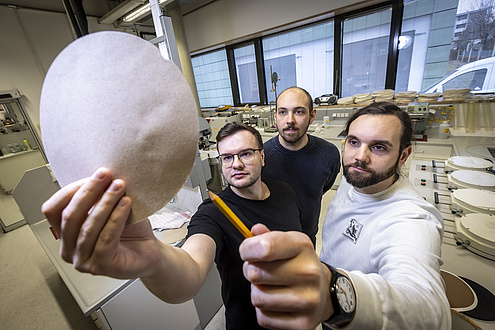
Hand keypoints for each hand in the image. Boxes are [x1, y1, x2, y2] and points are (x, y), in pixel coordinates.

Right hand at [42, 168, 161, 278]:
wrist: (149, 251)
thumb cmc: (129, 230)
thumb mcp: (109, 208)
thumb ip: (98, 196)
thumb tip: (97, 175)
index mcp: (65, 234)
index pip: (53, 210)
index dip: (70, 190)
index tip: (92, 175)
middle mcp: (69, 250)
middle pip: (70, 216)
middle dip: (88, 191)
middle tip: (105, 175)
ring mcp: (83, 261)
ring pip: (88, 227)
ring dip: (105, 202)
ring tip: (119, 187)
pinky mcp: (101, 266)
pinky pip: (106, 238)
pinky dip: (116, 217)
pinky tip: (125, 204)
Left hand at [239, 224, 332, 329]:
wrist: (325, 291)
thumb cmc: (300, 265)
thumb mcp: (288, 244)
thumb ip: (268, 237)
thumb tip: (255, 231)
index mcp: (302, 246)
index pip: (264, 247)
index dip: (247, 250)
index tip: (247, 252)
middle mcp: (308, 272)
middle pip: (255, 274)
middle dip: (251, 272)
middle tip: (260, 271)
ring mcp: (308, 300)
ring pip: (257, 298)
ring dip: (257, 293)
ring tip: (270, 288)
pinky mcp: (303, 323)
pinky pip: (264, 318)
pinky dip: (264, 312)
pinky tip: (276, 303)